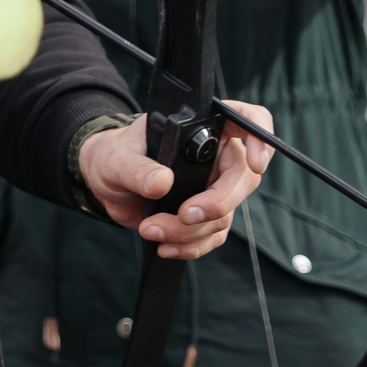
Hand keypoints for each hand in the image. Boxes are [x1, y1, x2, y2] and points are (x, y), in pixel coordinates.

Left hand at [78, 101, 275, 258]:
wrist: (105, 184)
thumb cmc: (114, 157)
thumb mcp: (118, 159)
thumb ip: (139, 169)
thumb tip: (163, 183)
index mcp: (203, 127)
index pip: (247, 119)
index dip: (261, 138)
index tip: (255, 163)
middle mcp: (215, 155)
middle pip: (243, 178)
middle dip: (217, 203)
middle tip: (184, 215)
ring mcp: (212, 186)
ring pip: (224, 214)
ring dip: (190, 230)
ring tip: (151, 230)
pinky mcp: (204, 215)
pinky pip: (212, 236)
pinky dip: (190, 246)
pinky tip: (165, 247)